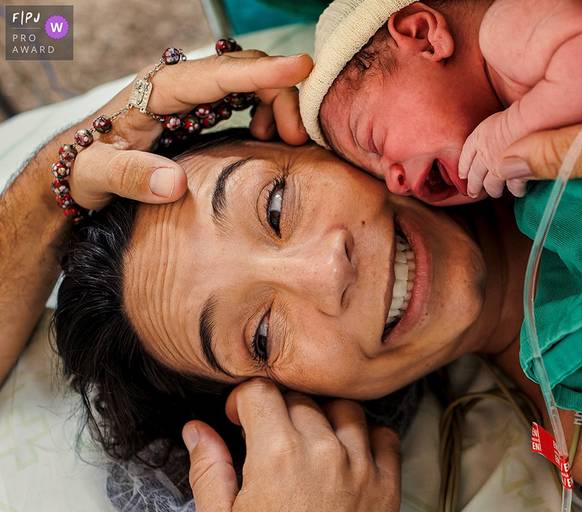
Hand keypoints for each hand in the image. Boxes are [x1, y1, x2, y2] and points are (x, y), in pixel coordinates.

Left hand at [69, 50, 312, 209]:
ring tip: (281, 139)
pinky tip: (264, 136)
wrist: (77, 168)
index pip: (218, 74)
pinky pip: (243, 94)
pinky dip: (265, 109)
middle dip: (280, 93)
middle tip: (297, 137)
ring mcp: (191, 91)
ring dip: (276, 101)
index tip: (300, 67)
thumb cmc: (83, 169)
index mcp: (156, 89)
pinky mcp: (199, 105)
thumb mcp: (96, 176)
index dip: (262, 71)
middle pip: (242, 69)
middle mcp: (178, 81)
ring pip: (248, 79)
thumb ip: (130, 176)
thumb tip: (175, 183)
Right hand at [184, 379, 400, 511]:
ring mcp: (360, 467)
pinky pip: (384, 436)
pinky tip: (347, 455)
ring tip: (308, 444)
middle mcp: (322, 451)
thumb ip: (209, 470)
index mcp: (276, 455)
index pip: (261, 392)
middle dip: (280, 412)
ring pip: (344, 409)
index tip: (240, 419)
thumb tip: (196, 430)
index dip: (243, 402)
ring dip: (324, 418)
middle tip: (269, 441)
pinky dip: (368, 437)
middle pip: (300, 399)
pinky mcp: (386, 486)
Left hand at [458, 109, 521, 198]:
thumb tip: (498, 141)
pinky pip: (512, 187)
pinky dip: (516, 190)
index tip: (462, 174)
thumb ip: (496, 133)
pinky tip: (519, 191)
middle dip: (474, 184)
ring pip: (491, 185)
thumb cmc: (521, 113)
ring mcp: (497, 166)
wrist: (531, 120)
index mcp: (480, 136)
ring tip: (495, 193)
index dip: (464, 165)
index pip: (467, 154)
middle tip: (472, 192)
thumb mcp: (500, 120)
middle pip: (475, 174)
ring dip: (493, 190)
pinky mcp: (511, 175)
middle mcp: (484, 153)